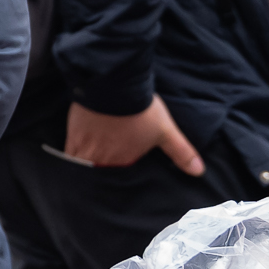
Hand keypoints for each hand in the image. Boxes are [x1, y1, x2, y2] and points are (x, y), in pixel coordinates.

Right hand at [64, 95, 203, 174]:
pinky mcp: (74, 136)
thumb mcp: (165, 130)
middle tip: (100, 180)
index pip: (121, 179)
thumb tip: (199, 172)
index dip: (121, 181)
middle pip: (100, 176)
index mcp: (126, 161)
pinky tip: (73, 156)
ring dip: (86, 170)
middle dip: (101, 178)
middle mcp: (104, 159)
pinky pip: (69, 155)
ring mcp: (87, 148)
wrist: (114, 85)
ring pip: (83, 168)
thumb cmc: (140, 109)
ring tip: (85, 172)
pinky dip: (71, 158)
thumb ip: (181, 152)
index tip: (118, 183)